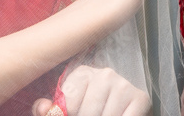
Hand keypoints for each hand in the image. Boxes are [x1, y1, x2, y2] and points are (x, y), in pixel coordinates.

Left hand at [31, 66, 151, 115]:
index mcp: (82, 73)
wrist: (122, 100)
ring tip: (102, 114)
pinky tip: (115, 115)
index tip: (76, 113)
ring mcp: (123, 85)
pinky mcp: (141, 98)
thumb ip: (49, 108)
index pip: (69, 104)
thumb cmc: (91, 103)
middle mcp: (104, 74)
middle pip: (87, 113)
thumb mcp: (70, 104)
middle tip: (90, 114)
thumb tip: (43, 109)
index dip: (70, 115)